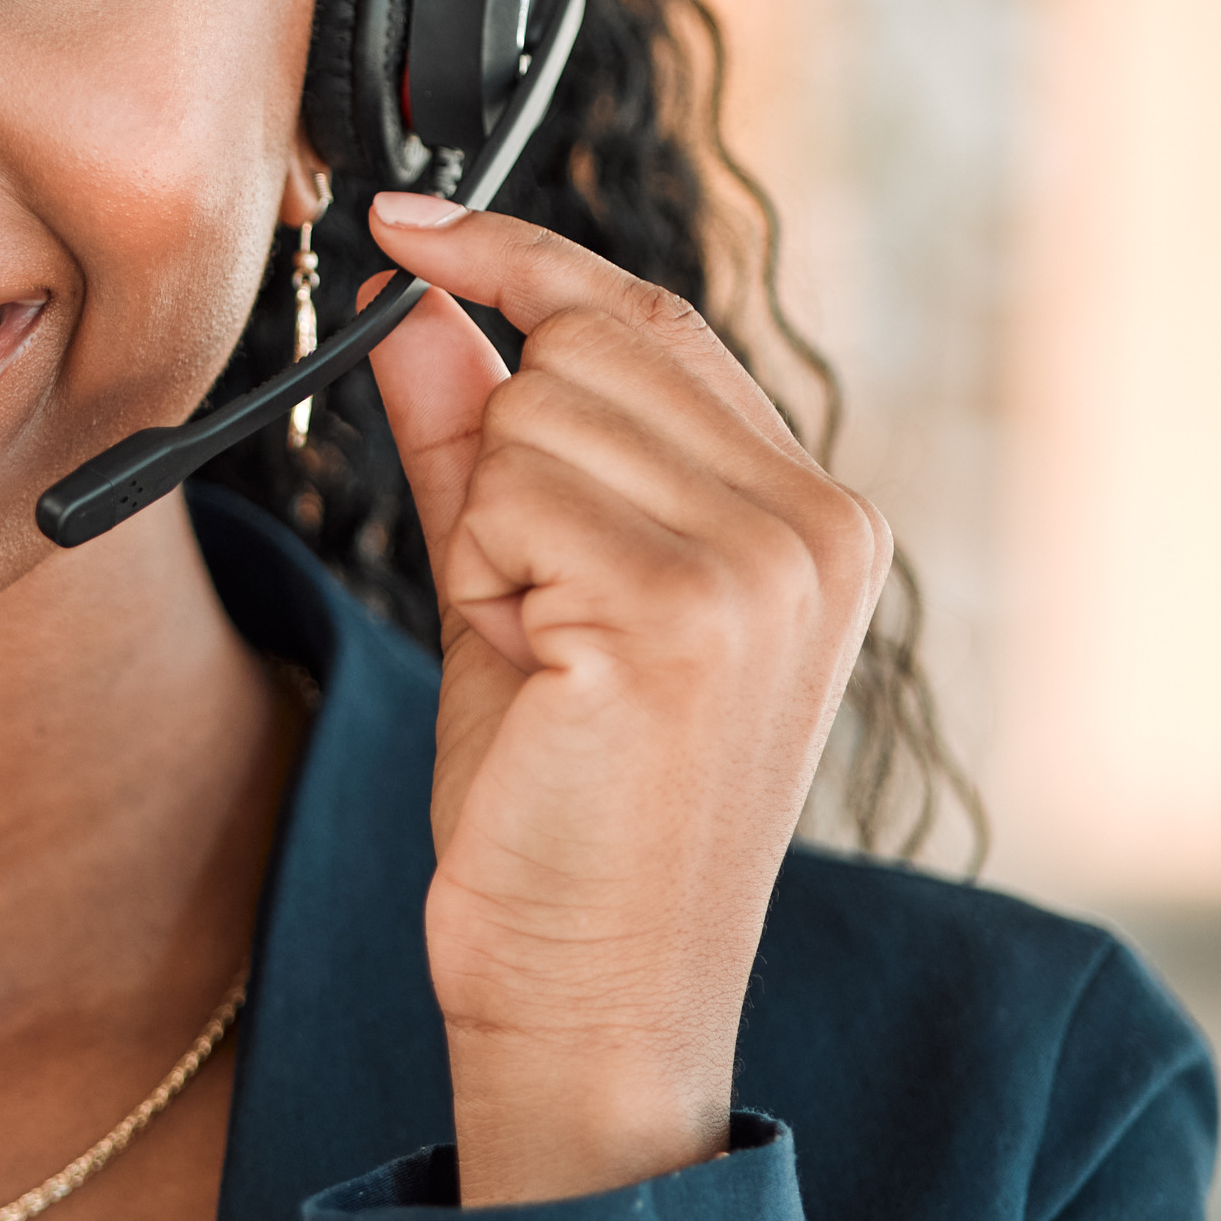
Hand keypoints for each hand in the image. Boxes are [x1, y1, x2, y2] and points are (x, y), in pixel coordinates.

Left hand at [361, 193, 886, 1206]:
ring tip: (545, 663)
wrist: (589, 997)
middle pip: (580, 351)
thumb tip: (415, 303)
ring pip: (531, 419)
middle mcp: (817, 526)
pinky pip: (507, 501)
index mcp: (814, 515)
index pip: (650, 317)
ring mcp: (762, 567)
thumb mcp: (517, 593)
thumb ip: (475, 441)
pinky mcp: (680, 613)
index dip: (517, 259)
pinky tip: (539, 682)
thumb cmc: (559, 815)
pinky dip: (485, 583)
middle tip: (528, 612)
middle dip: (502, 464)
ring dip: (491, 536)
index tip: (403, 223)